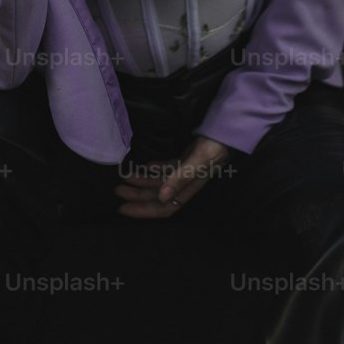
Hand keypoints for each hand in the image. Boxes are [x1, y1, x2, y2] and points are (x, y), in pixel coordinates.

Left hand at [113, 136, 234, 218]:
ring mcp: (183, 172)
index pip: (163, 207)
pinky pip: (165, 169)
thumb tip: (161, 197)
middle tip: (116, 190)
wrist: (227, 132)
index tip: (122, 209)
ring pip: (158, 182)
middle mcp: (184, 184)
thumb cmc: (214, 148)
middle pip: (156, 196)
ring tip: (123, 177)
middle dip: (136, 195)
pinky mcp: (184, 160)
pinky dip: (153, 168)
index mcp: (187, 190)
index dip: (143, 211)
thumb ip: (180, 177)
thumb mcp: (198, 161)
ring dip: (141, 181)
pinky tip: (143, 166)